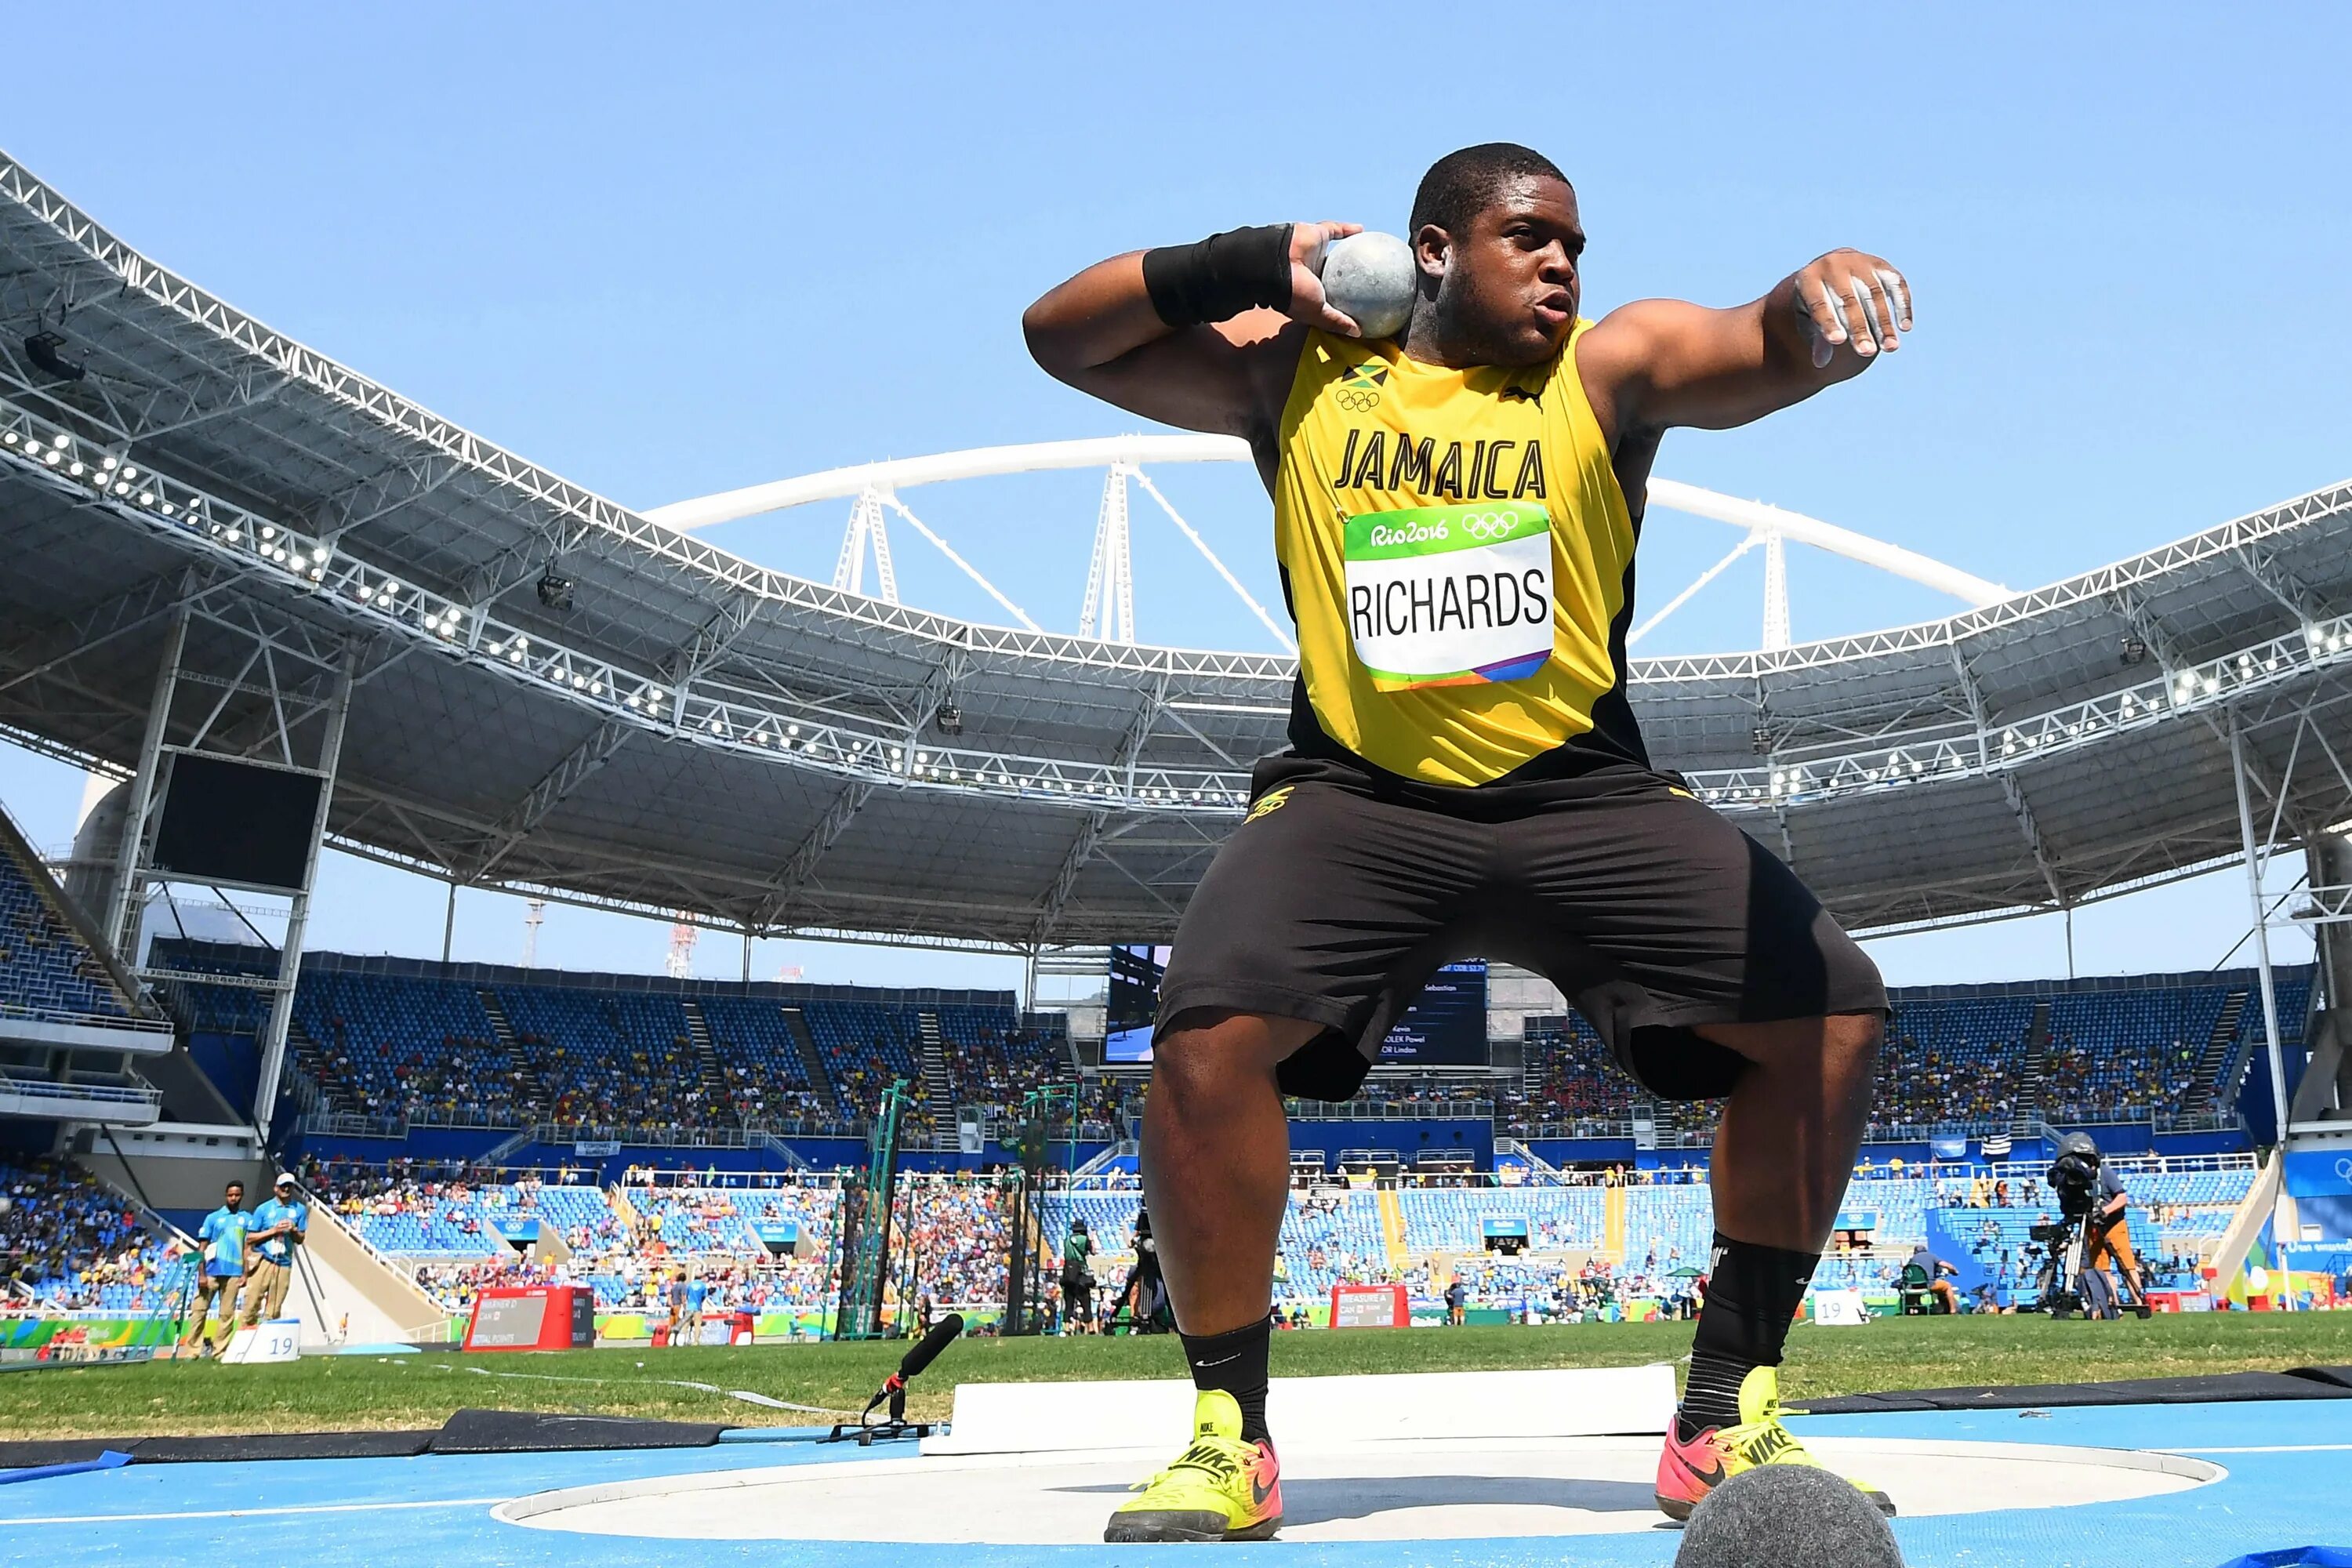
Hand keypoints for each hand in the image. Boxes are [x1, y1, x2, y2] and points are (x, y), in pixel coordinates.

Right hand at [1287, 221, 1365, 335]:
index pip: (1334, 297)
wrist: (1278, 264)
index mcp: (1313, 292)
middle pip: (1337, 274)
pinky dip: (1347, 229)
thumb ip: (1337, 321)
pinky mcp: (1316, 236)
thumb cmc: (1294, 293)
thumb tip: (1358, 333)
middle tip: (1370, 277)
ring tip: (1371, 253)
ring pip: (1337, 252)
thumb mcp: (1318, 314)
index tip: (1363, 303)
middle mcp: (1314, 272)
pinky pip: (1334, 229)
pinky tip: (1362, 231)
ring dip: (1352, 252)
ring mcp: (1315, 253)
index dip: (1347, 300)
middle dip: (1351, 276)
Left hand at [1791, 249, 1911, 366]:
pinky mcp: (1880, 264)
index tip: (1838, 342)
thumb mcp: (1809, 320)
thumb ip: (1817, 338)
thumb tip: (1820, 363)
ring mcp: (1858, 261)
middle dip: (1859, 328)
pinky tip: (1905, 327)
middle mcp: (1833, 264)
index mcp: (1808, 278)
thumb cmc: (1818, 303)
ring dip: (1883, 322)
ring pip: (1874, 294)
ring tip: (1890, 348)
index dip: (1829, 322)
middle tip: (1867, 352)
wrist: (1830, 271)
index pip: (1819, 303)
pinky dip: (1902, 305)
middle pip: (1848, 300)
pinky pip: (1895, 284)